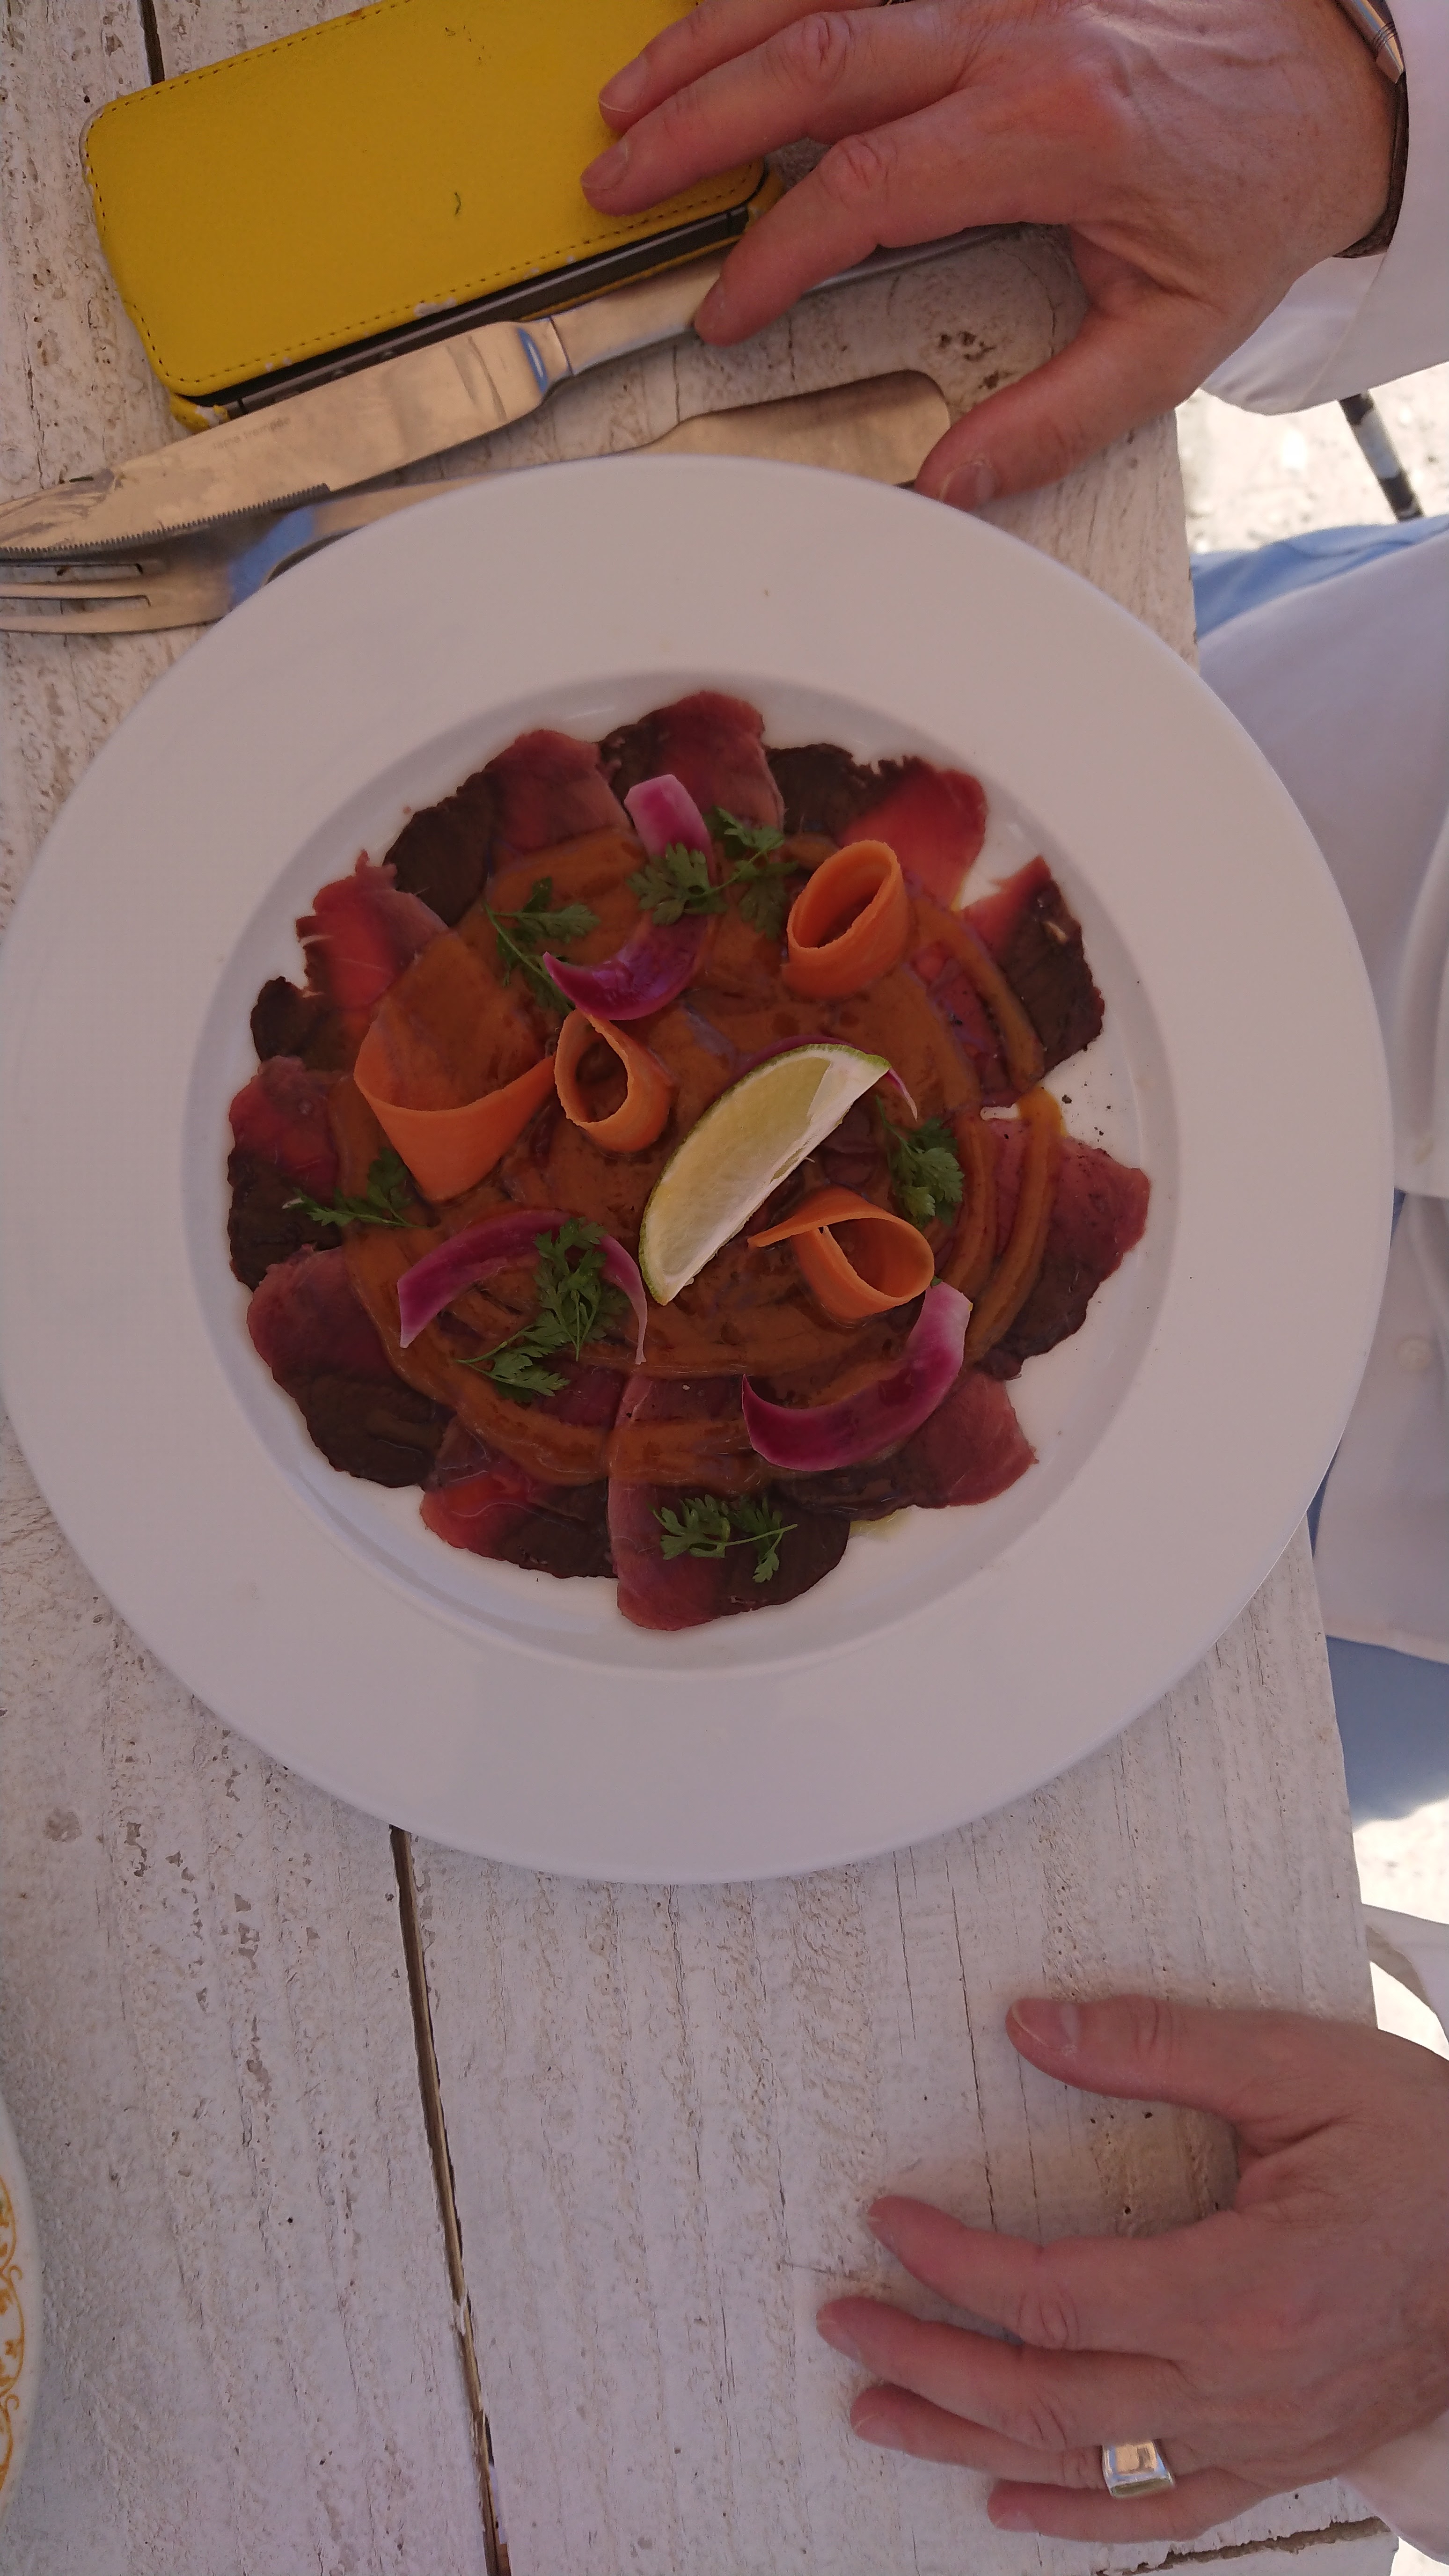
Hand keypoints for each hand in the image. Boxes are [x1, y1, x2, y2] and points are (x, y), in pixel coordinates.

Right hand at [582, 0, 1396, 504]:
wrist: (1330, 85)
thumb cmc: (1250, 194)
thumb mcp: (1172, 339)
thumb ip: (1055, 421)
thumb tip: (950, 487)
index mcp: (1049, 129)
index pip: (863, 190)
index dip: (772, 257)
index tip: (725, 311)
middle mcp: (1015, 30)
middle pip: (812, 62)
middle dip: (695, 126)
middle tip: (617, 183)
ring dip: (709, 43)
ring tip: (630, 101)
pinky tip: (717, 26)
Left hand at [814, 1994, 1448, 2541]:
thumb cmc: (1428, 2152)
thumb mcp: (1302, 2067)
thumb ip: (1160, 2044)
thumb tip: (1030, 2025)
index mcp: (1240, 2286)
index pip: (1054, 2292)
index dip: (954, 2264)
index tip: (887, 2221)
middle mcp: (1241, 2383)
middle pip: (1047, 2393)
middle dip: (929, 2363)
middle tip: (843, 2328)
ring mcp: (1260, 2437)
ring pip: (1088, 2464)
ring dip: (969, 2444)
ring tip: (879, 2417)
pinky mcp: (1280, 2458)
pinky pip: (1164, 2512)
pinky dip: (1077, 2516)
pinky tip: (1006, 2501)